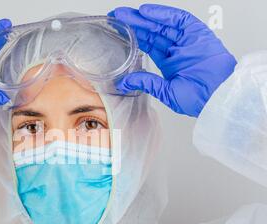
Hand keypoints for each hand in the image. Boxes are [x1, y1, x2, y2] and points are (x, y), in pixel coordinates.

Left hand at [108, 4, 236, 116]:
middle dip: (135, 24)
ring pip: (162, 24)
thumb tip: (124, 83)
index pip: (148, 45)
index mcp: (169, 64)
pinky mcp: (198, 33)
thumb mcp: (165, 92)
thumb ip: (146, 83)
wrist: (218, 96)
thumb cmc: (198, 98)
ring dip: (144, 18)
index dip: (134, 37)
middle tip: (117, 17)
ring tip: (127, 14)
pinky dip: (163, 14)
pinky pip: (179, 19)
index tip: (119, 31)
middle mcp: (177, 50)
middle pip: (152, 32)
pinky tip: (147, 12)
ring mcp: (187, 40)